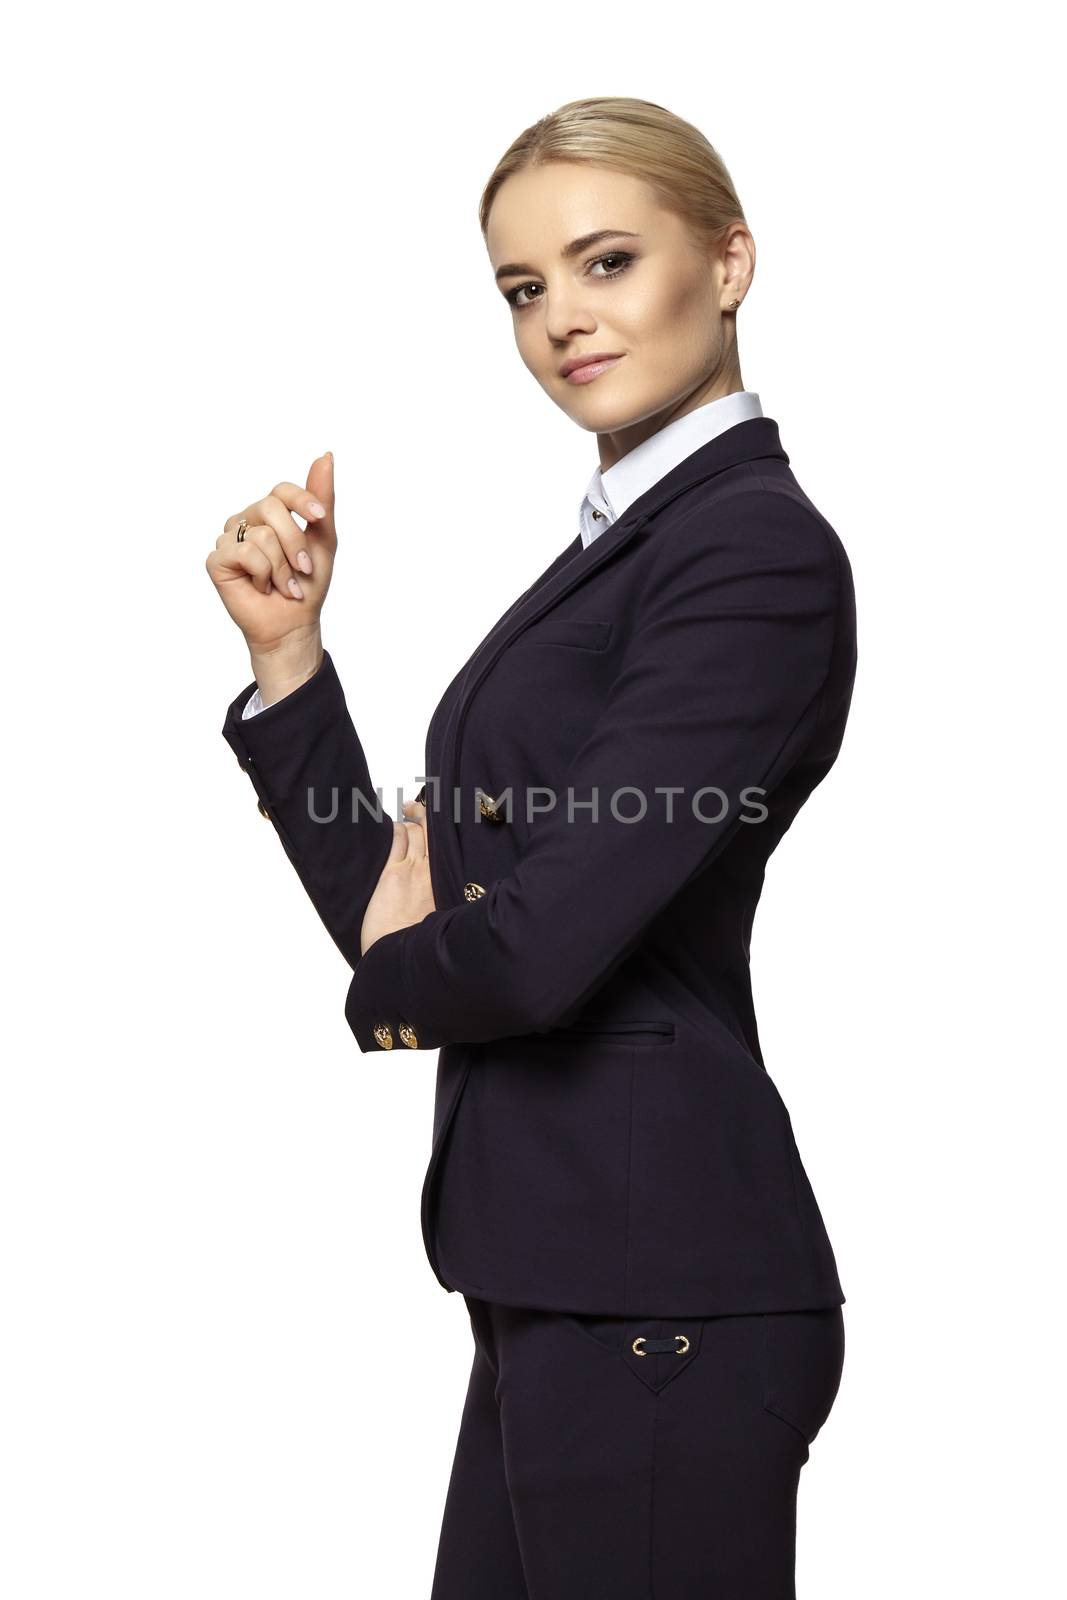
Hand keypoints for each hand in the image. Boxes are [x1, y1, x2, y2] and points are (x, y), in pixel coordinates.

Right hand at [205, 453, 336, 676]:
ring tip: (284, 585)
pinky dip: (264, 574)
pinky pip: (246, 553)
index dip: (302, 500)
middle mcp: (246, 521)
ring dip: (283, 568)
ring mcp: (229, 539)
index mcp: (269, 514)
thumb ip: (322, 499)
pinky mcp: (217, 560)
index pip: (281, 490)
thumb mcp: (323, 539)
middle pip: (271, 507)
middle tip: (303, 569)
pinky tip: (262, 588)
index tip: (320, 519)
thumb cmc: (307, 583)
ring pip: (262, 535)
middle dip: (296, 542)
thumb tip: (325, 455)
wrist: (294, 623)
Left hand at [360, 797, 436, 955]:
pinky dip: (397, 829)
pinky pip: (397, 840)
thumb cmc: (423, 947)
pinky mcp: (392, 873)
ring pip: (417, 832)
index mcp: (451, 884)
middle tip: (421, 807)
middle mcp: (436, 873)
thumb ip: (450, 904)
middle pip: (436, 833)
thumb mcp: (448, 924)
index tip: (450, 821)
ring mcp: (414, 870)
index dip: (451, 832)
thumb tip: (451, 897)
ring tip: (407, 813)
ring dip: (412, 820)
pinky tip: (394, 828)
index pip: (454, 848)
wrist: (400, 958)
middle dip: (429, 816)